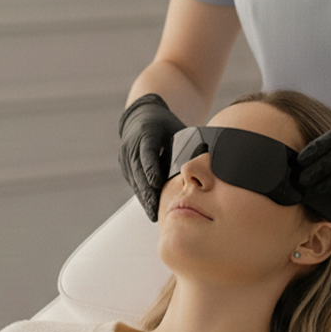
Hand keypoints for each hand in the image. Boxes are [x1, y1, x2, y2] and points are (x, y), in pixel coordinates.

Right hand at [119, 94, 185, 220]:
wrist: (141, 116)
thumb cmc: (165, 125)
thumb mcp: (177, 130)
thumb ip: (186, 147)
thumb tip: (204, 165)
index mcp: (146, 134)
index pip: (147, 153)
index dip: (151, 169)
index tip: (157, 183)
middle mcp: (132, 147)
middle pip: (139, 173)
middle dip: (147, 193)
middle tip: (156, 210)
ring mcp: (126, 158)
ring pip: (135, 182)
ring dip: (145, 199)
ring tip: (154, 215)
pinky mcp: (125, 167)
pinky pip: (135, 184)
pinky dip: (144, 195)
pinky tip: (152, 208)